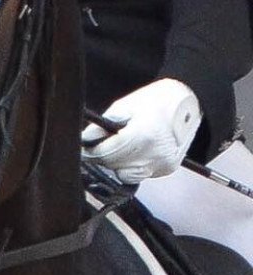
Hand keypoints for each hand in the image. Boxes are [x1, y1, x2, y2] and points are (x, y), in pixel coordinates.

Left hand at [82, 79, 201, 183]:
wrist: (189, 103)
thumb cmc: (158, 100)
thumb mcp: (124, 106)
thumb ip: (102, 126)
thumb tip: (86, 139)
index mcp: (142, 136)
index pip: (106, 154)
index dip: (90, 151)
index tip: (84, 148)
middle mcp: (154, 155)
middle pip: (114, 166)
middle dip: (102, 156)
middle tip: (98, 144)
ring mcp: (162, 164)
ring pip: (125, 175)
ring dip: (116, 163)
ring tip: (118, 145)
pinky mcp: (166, 169)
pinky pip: (140, 174)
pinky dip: (131, 165)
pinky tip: (134, 151)